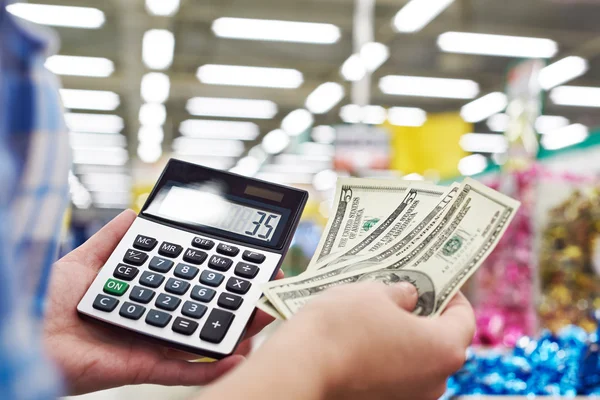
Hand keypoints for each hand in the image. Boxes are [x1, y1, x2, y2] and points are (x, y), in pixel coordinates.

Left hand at [44, 209, 280, 394]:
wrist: (22, 328)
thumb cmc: (46, 297)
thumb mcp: (86, 259)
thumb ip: (113, 238)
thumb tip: (135, 212)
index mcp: (143, 294)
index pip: (191, 284)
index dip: (220, 276)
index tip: (248, 265)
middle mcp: (151, 317)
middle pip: (204, 311)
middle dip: (239, 304)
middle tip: (268, 292)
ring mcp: (149, 343)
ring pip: (202, 338)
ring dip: (236, 331)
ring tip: (264, 319)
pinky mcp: (142, 366)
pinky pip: (182, 368)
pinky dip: (212, 365)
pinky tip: (238, 354)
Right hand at [201, 282, 473, 399]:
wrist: (301, 368)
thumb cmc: (340, 327)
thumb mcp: (375, 292)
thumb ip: (401, 292)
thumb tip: (407, 295)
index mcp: (444, 349)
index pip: (464, 317)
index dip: (451, 294)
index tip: (437, 282)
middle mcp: (434, 381)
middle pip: (440, 341)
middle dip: (423, 315)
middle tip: (403, 292)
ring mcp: (409, 398)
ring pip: (415, 359)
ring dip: (402, 336)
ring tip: (376, 313)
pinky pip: (394, 375)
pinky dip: (385, 356)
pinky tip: (363, 337)